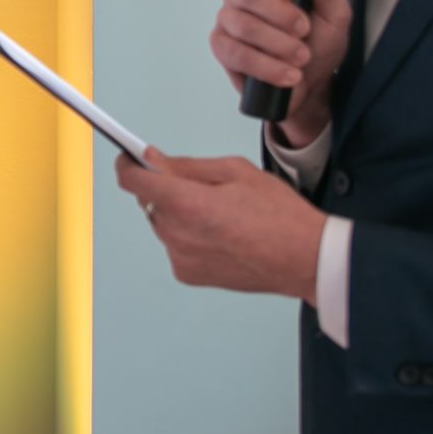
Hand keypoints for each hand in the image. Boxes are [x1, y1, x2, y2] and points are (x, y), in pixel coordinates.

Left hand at [117, 148, 326, 301]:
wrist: (304, 259)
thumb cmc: (279, 214)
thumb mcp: (235, 170)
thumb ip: (187, 165)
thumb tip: (154, 160)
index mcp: (185, 203)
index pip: (132, 180)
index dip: (128, 165)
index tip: (130, 158)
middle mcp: (176, 234)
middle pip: (149, 201)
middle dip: (166, 188)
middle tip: (201, 187)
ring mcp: (180, 257)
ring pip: (163, 223)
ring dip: (178, 213)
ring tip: (219, 214)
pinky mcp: (188, 275)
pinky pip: (176, 245)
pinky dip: (189, 236)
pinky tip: (220, 234)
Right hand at [210, 0, 352, 145]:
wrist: (313, 84)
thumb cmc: (320, 43)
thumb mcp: (335, 14)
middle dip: (279, 14)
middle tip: (303, 29)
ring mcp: (228, 21)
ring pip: (242, 25)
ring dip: (277, 44)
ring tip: (301, 56)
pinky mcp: (223, 49)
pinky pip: (236, 53)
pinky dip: (267, 66)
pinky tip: (287, 74)